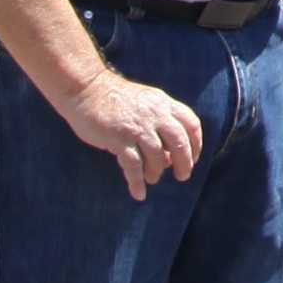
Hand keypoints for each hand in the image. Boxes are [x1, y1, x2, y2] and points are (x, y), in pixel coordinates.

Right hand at [54, 67, 202, 199]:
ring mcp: (137, 126)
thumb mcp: (145, 105)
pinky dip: (137, 182)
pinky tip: (138, 193)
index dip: (196, 145)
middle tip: (182, 176)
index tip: (193, 159)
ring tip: (152, 178)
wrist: (86, 88)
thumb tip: (170, 160)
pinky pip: (133, 166)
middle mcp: (154, 114)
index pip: (191, 124)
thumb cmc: (116, 100)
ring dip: (157, 171)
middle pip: (179, 142)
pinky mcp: (118, 138)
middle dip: (184, 162)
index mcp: (163, 104)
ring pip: (157, 156)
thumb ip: (160, 128)